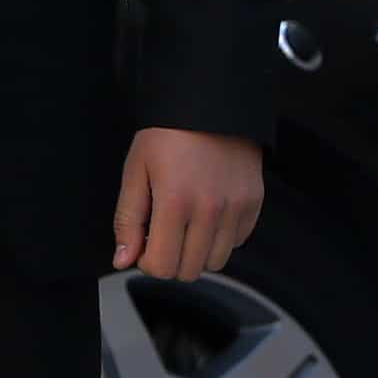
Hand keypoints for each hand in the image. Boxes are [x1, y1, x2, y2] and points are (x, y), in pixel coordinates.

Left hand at [114, 127, 264, 283]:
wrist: (210, 107)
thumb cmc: (167, 136)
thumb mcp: (135, 172)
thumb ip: (128, 220)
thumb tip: (123, 259)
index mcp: (175, 203)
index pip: (163, 266)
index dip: (147, 263)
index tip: (143, 247)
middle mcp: (210, 211)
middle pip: (190, 270)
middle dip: (170, 261)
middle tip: (162, 236)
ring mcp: (236, 210)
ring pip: (215, 262)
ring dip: (196, 253)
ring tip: (184, 227)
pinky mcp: (254, 205)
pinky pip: (237, 243)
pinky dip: (219, 239)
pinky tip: (206, 216)